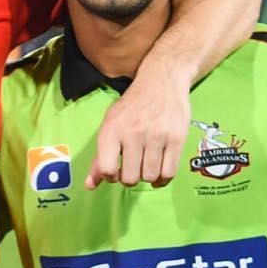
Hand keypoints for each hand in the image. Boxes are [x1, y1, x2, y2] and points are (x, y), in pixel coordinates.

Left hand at [86, 66, 191, 188]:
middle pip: (130, 178)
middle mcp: (133, 132)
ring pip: (149, 176)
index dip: (111, 176)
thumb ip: (100, 158)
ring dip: (147, 177)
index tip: (116, 169)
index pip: (107, 169)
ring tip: (146, 164)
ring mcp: (157, 135)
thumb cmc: (132, 107)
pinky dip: (163, 179)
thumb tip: (90, 186)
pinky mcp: (176, 138)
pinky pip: (169, 173)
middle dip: (130, 178)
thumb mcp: (110, 125)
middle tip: (133, 167)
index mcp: (112, 129)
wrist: (162, 81)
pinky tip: (159, 171)